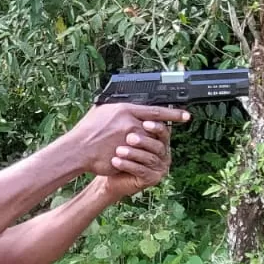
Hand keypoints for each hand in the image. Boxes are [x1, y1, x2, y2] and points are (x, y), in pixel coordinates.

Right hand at [60, 104, 186, 175]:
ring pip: (149, 144)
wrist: (77, 149)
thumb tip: (126, 103)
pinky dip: (141, 158)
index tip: (186, 116)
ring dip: (150, 147)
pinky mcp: (128, 155)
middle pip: (155, 129)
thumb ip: (118, 108)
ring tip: (152, 150)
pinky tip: (141, 160)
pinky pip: (140, 157)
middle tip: (167, 136)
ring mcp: (129, 141)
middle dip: (160, 134)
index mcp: (125, 110)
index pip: (156, 112)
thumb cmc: (87, 130)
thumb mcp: (102, 111)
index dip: (173, 114)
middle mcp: (130, 124)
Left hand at [98, 123, 172, 200]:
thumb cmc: (115, 149)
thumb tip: (129, 104)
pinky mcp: (152, 179)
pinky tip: (116, 161)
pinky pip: (142, 170)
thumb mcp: (122, 132)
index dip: (156, 126)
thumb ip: (130, 119)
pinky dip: (128, 165)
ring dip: (134, 153)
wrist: (106, 170)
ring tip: (119, 150)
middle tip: (129, 137)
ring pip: (150, 158)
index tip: (145, 124)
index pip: (163, 130)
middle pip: (158, 144)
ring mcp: (159, 167)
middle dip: (143, 140)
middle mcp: (163, 153)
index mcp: (158, 139)